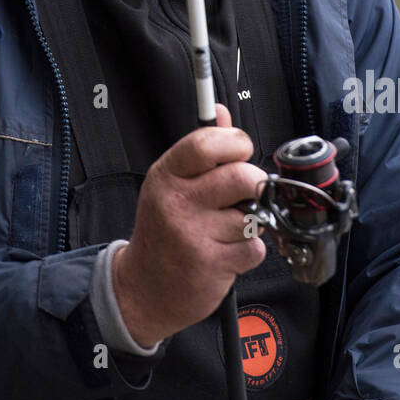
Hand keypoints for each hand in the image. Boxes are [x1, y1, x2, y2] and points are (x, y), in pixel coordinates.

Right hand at [111, 104, 265, 345]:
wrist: (144, 287)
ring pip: (253, 215)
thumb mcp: (171, 183)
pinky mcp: (211, 264)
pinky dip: (249, 251)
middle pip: (243, 177)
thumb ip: (200, 147)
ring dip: (250, 223)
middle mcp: (177, 202)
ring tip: (229, 227)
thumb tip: (220, 111)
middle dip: (255, 184)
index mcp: (167, 174)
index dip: (236, 142)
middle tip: (245, 194)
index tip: (240, 151)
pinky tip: (228, 252)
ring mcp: (194, 234)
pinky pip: (255, 247)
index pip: (208, 143)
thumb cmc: (162, 231)